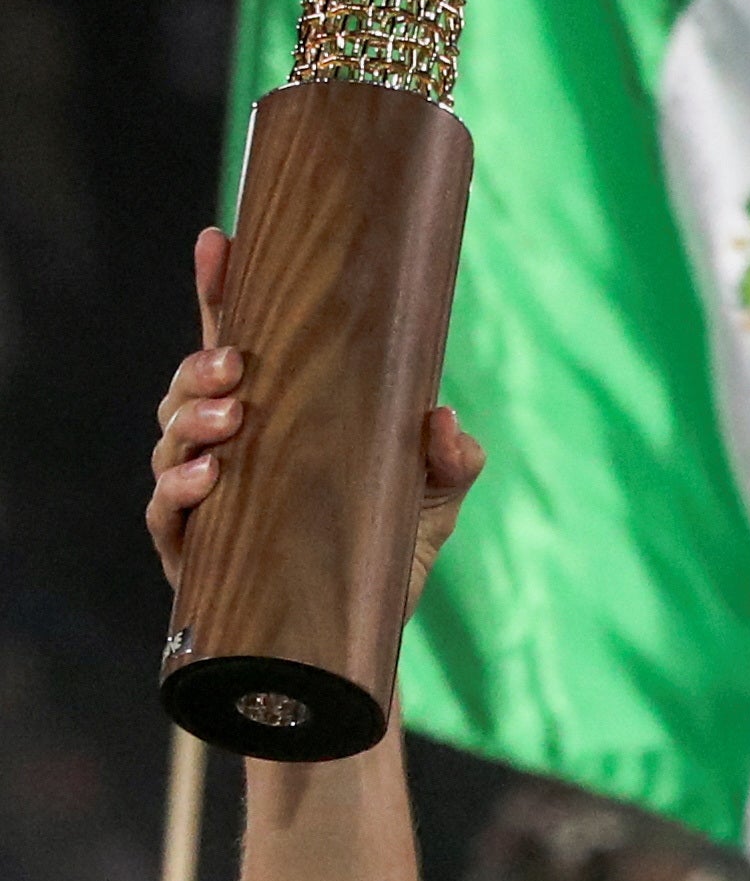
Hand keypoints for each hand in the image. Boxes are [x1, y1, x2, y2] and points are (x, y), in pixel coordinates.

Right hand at [149, 225, 486, 608]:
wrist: (373, 639)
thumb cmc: (391, 550)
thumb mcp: (436, 497)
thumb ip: (452, 459)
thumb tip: (445, 420)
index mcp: (279, 418)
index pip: (239, 343)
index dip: (223, 292)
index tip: (219, 241)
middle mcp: (232, 450)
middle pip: (192, 388)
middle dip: (201, 366)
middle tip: (233, 364)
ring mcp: (207, 501)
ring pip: (172, 443)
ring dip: (191, 421)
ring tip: (230, 417)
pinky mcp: (197, 556)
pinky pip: (167, 516)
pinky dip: (179, 492)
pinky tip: (203, 479)